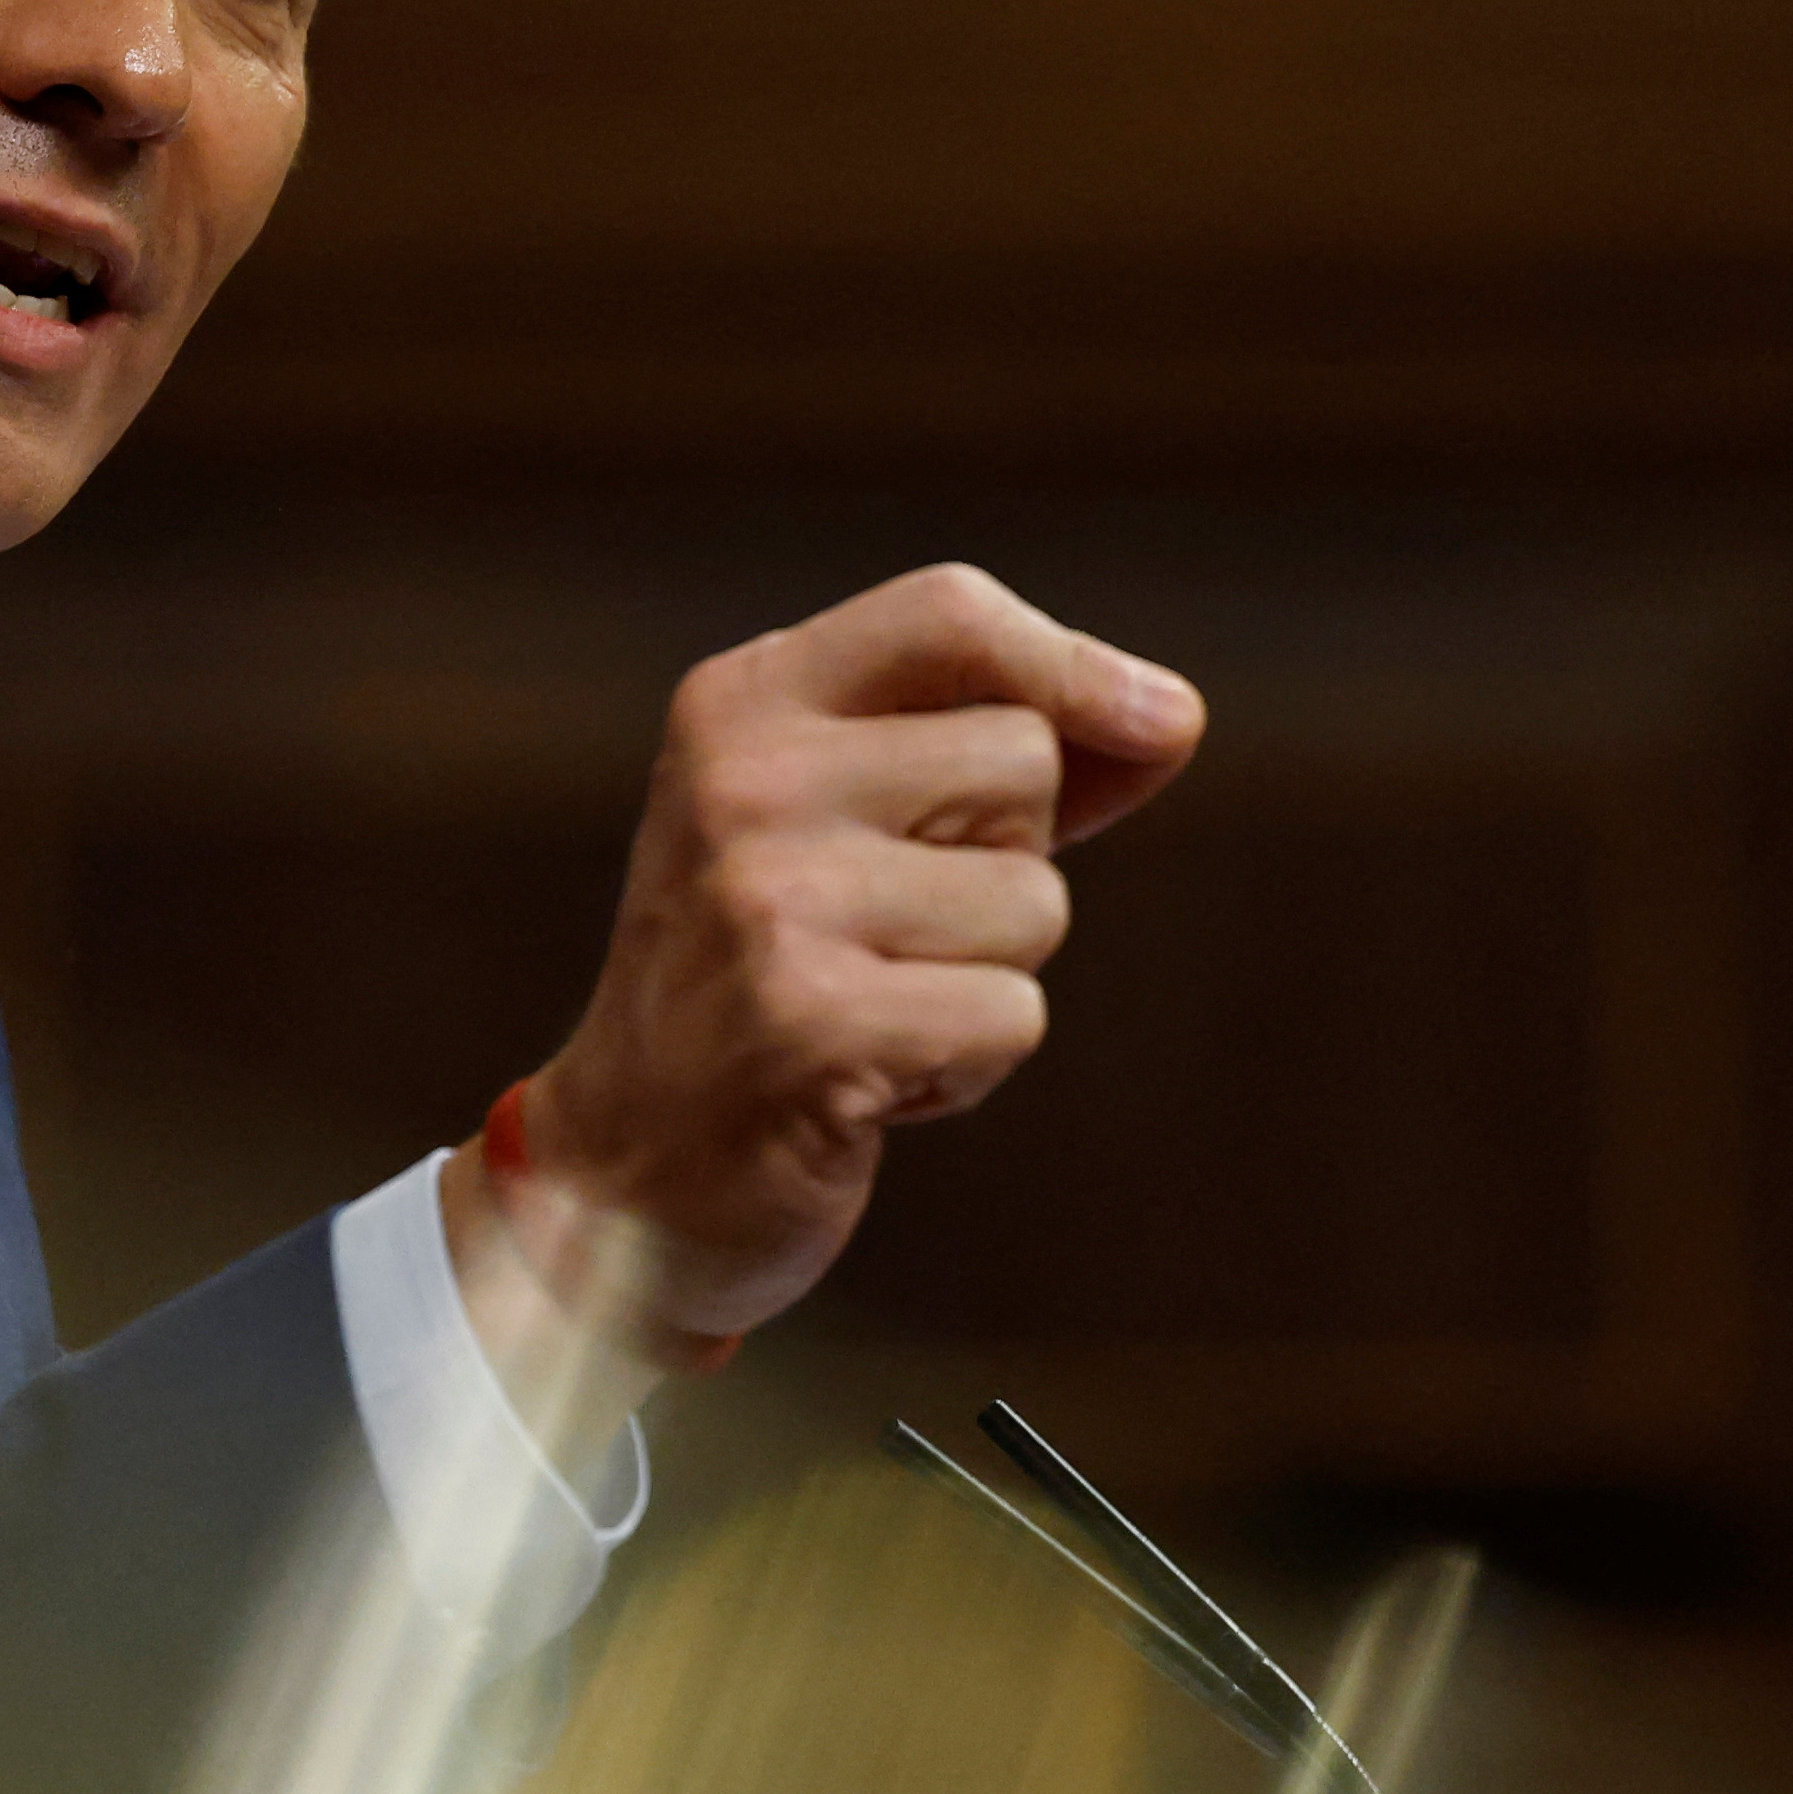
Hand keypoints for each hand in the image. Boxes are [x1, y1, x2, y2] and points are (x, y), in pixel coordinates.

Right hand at [452, 564, 1201, 1398]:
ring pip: (1034, 900)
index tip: (1163, 725)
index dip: (1075, 663)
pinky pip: (1012, 1012)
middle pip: (1024, 760)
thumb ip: (987, 759)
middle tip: (889, 928)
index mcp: (738, 705)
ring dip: (987, 976)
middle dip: (1008, 857)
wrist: (623, 1179)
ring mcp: (770, 901)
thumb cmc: (759, 984)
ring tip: (871, 1007)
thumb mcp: (835, 826)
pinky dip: (968, 1066)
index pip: (948, 614)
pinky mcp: (811, 1024)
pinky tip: (869, 1081)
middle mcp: (744, 782)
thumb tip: (1169, 718)